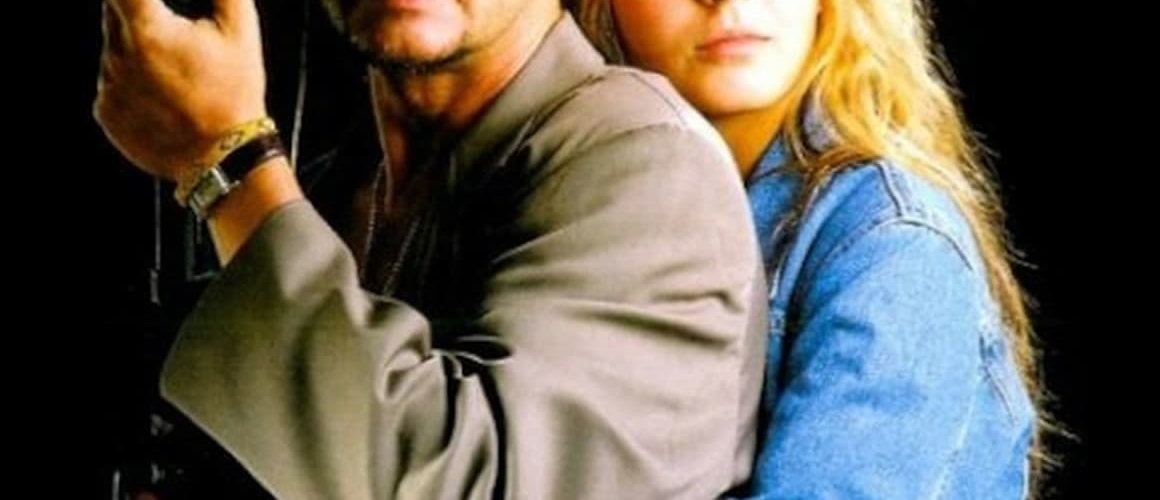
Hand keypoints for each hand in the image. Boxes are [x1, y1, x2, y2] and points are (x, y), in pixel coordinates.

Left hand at [94, 0, 267, 180]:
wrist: (224, 159)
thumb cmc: (235, 92)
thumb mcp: (240, 30)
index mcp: (147, 31)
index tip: (156, 7)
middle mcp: (117, 56)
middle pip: (116, 12)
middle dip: (144, 14)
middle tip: (177, 36)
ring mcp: (108, 86)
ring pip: (115, 47)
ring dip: (140, 48)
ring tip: (178, 74)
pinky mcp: (106, 112)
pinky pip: (112, 82)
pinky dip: (134, 81)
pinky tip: (165, 97)